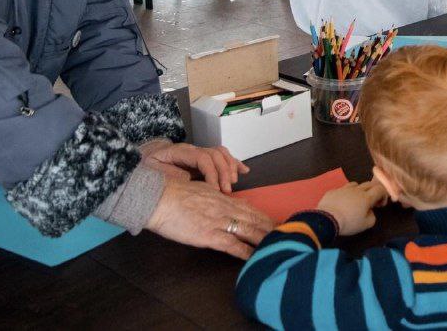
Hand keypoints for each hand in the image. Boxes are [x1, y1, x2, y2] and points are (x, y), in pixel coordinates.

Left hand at [141, 141, 248, 192]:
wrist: (141, 161)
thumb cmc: (146, 168)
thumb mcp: (153, 172)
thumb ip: (170, 175)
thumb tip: (189, 179)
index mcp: (180, 152)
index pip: (203, 157)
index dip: (212, 173)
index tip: (215, 190)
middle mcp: (193, 150)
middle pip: (216, 154)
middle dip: (224, 172)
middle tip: (226, 191)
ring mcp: (198, 153)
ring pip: (221, 154)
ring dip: (230, 168)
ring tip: (233, 184)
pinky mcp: (202, 160)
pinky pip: (221, 157)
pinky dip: (233, 164)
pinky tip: (244, 171)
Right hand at [146, 179, 272, 259]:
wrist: (160, 199)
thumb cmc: (175, 194)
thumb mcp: (201, 190)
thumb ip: (216, 196)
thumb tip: (225, 199)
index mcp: (223, 198)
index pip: (250, 208)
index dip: (264, 217)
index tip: (276, 223)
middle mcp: (225, 208)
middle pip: (254, 219)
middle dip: (271, 228)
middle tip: (287, 235)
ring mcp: (219, 222)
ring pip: (249, 231)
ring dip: (264, 239)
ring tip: (279, 246)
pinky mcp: (209, 235)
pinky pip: (232, 245)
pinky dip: (246, 252)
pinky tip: (255, 257)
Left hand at [317, 181, 387, 236]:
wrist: (327, 219)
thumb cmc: (349, 223)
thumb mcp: (366, 225)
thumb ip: (372, 217)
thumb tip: (370, 211)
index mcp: (366, 197)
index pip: (380, 189)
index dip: (383, 195)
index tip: (380, 205)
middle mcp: (356, 190)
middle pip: (369, 184)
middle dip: (373, 191)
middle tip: (370, 202)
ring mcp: (343, 189)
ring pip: (355, 184)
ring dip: (359, 190)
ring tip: (355, 201)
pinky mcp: (333, 191)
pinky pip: (342, 190)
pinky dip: (345, 195)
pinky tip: (341, 204)